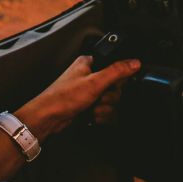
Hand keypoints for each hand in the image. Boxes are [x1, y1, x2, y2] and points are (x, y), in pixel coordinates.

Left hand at [17, 55, 140, 136]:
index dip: (117, 79)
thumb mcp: (94, 82)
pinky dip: (100, 116)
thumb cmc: (63, 97)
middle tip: (98, 98)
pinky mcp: (88, 106)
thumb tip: (134, 63)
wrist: (48, 118)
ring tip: (91, 108)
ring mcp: (88, 92)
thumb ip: (117, 71)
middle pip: (115, 87)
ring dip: (103, 108)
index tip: (111, 85)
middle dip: (108, 98)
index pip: (115, 67)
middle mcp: (89, 76)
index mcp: (90, 63)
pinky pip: (104, 111)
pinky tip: (91, 115)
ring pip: (110, 101)